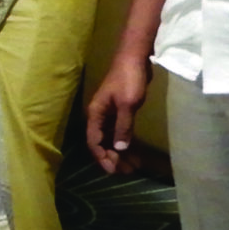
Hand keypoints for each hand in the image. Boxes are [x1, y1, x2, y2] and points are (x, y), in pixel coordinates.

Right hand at [85, 53, 150, 174]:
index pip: (94, 141)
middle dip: (112, 158)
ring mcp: (110, 114)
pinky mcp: (120, 111)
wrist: (135, 58)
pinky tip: (133, 152)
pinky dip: (125, 142)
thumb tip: (119, 148)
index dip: (102, 157)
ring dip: (120, 153)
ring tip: (132, 166)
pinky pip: (119, 132)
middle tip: (127, 171)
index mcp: (96, 114)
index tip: (113, 170)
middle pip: (102, 143)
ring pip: (111, 139)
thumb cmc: (129, 79)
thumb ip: (123, 126)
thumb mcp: (127, 104)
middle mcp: (99, 116)